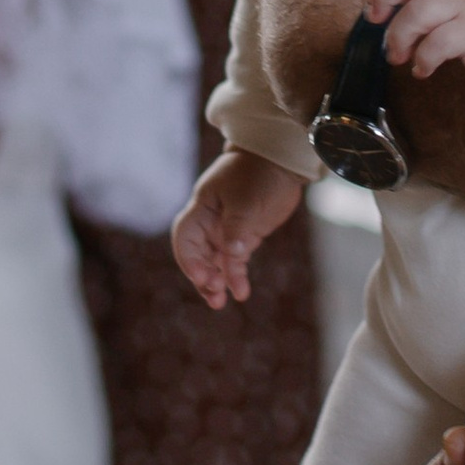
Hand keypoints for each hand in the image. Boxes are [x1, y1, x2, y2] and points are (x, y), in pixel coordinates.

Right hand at [173, 150, 306, 308]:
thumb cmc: (258, 173)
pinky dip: (236, 277)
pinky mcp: (244, 237)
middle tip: (213, 294)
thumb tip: (232, 254)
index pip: (185, 238)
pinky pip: (235, 262)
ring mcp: (226, 231)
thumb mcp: (246, 199)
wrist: (280, 162)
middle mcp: (210, 223)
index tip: (202, 276)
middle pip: (197, 255)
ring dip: (216, 282)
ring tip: (219, 302)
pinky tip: (241, 293)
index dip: (189, 259)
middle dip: (202, 277)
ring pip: (215, 263)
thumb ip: (237, 227)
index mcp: (202, 209)